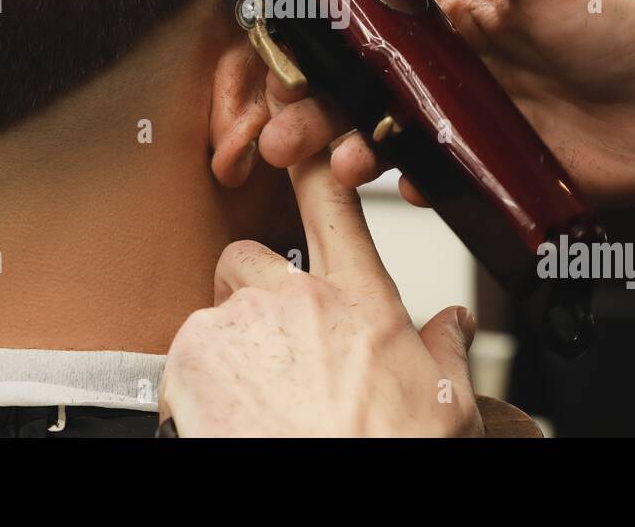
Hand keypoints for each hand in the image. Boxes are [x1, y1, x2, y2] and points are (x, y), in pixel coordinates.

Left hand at [158, 146, 481, 436]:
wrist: (337, 499)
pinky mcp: (191, 359)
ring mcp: (241, 323)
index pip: (336, 209)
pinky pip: (180, 360)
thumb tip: (455, 325)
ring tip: (254, 405)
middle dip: (248, 292)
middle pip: (249, 257)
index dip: (314, 165)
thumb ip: (445, 352)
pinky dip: (192, 389)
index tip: (300, 143)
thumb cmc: (392, 455)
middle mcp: (299, 298)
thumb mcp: (445, 406)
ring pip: (213, 314)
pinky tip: (228, 421)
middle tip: (268, 349)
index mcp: (363, 302)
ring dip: (225, 350)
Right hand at [257, 0, 634, 205]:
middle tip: (280, 130)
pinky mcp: (493, 168)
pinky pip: (436, 178)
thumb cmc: (626, 23)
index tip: (276, 48)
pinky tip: (405, 186)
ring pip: (387, 133)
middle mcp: (454, 61)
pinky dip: (411, 184)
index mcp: (457, 5)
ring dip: (348, 148)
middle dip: (313, 104)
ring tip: (329, 164)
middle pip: (361, 81)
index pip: (367, 12)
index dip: (317, 32)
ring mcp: (471, 117)